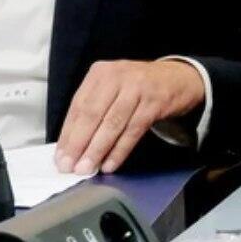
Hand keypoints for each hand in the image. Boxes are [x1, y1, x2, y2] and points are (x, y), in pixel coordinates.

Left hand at [55, 60, 205, 174]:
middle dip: (79, 144)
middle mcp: (117, 76)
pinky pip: (133, 130)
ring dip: (97, 149)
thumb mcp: (113, 89)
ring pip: (112, 123)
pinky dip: (120, 149)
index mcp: (100, 73)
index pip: (78, 107)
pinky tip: (110, 163)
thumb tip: (73, 145)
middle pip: (92, 114)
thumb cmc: (140, 87)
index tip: (60, 157)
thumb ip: (94, 110)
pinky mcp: (154, 102)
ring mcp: (137, 88)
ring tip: (87, 168)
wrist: (179, 78)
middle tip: (70, 166)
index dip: (68, 134)